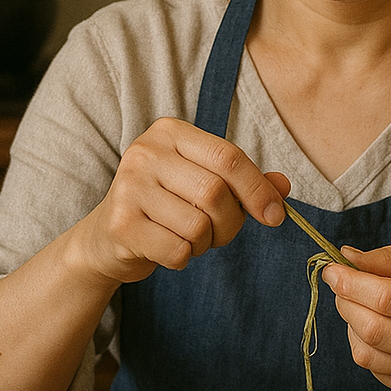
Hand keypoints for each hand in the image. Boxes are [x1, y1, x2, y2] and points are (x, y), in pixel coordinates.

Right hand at [74, 117, 289, 285]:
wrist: (107, 237)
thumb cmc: (167, 204)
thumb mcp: (205, 182)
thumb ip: (244, 181)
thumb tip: (283, 187)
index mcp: (171, 132)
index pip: (228, 157)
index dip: (258, 189)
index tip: (275, 215)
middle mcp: (146, 152)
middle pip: (215, 192)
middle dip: (230, 222)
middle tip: (220, 232)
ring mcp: (128, 186)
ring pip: (198, 225)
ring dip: (205, 242)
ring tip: (189, 237)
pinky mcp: (120, 224)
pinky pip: (177, 250)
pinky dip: (184, 258)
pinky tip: (168, 248)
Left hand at [321, 240, 390, 390]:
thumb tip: (347, 260)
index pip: (388, 299)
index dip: (352, 284)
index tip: (332, 270)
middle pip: (374, 330)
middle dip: (347, 302)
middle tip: (343, 283)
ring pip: (367, 354)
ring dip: (351, 323)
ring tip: (362, 303)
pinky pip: (373, 369)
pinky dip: (364, 344)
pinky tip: (378, 325)